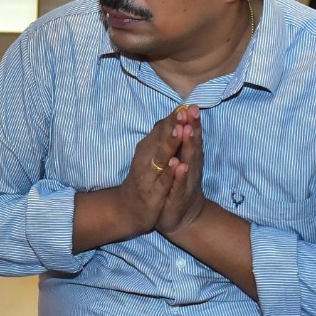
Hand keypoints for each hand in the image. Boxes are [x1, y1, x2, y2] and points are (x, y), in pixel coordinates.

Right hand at [105, 108, 188, 242]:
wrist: (129, 210)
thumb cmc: (144, 180)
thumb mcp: (152, 157)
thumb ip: (161, 139)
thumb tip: (173, 116)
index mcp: (148, 149)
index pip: (161, 130)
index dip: (173, 118)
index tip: (186, 105)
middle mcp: (146, 159)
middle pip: (160, 139)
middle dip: (173, 125)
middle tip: (184, 111)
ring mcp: (148, 176)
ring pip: (161, 157)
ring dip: (170, 144)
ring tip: (180, 130)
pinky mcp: (152, 193)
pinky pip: (162, 181)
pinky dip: (169, 172)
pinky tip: (176, 163)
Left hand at [155, 105, 209, 237]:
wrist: (180, 217)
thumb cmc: (178, 185)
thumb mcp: (180, 162)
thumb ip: (182, 144)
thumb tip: (182, 119)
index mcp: (189, 157)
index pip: (191, 136)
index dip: (191, 121)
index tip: (190, 104)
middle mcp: (191, 166)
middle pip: (193, 144)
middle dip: (192, 128)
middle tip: (192, 111)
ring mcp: (187, 181)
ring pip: (188, 161)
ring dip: (189, 146)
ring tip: (187, 131)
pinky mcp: (179, 196)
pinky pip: (179, 184)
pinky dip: (180, 174)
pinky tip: (180, 165)